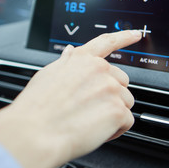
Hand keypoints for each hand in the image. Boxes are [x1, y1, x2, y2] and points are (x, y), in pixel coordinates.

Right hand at [0, 30, 141, 167]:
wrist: (33, 133)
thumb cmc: (36, 109)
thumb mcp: (47, 76)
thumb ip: (65, 63)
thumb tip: (70, 52)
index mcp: (82, 60)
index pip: (107, 42)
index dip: (123, 37)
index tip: (135, 34)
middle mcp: (99, 70)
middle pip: (121, 81)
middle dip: (111, 95)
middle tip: (91, 109)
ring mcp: (110, 89)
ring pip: (125, 102)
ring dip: (113, 114)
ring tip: (90, 122)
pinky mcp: (117, 110)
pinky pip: (127, 121)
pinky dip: (116, 130)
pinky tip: (96, 132)